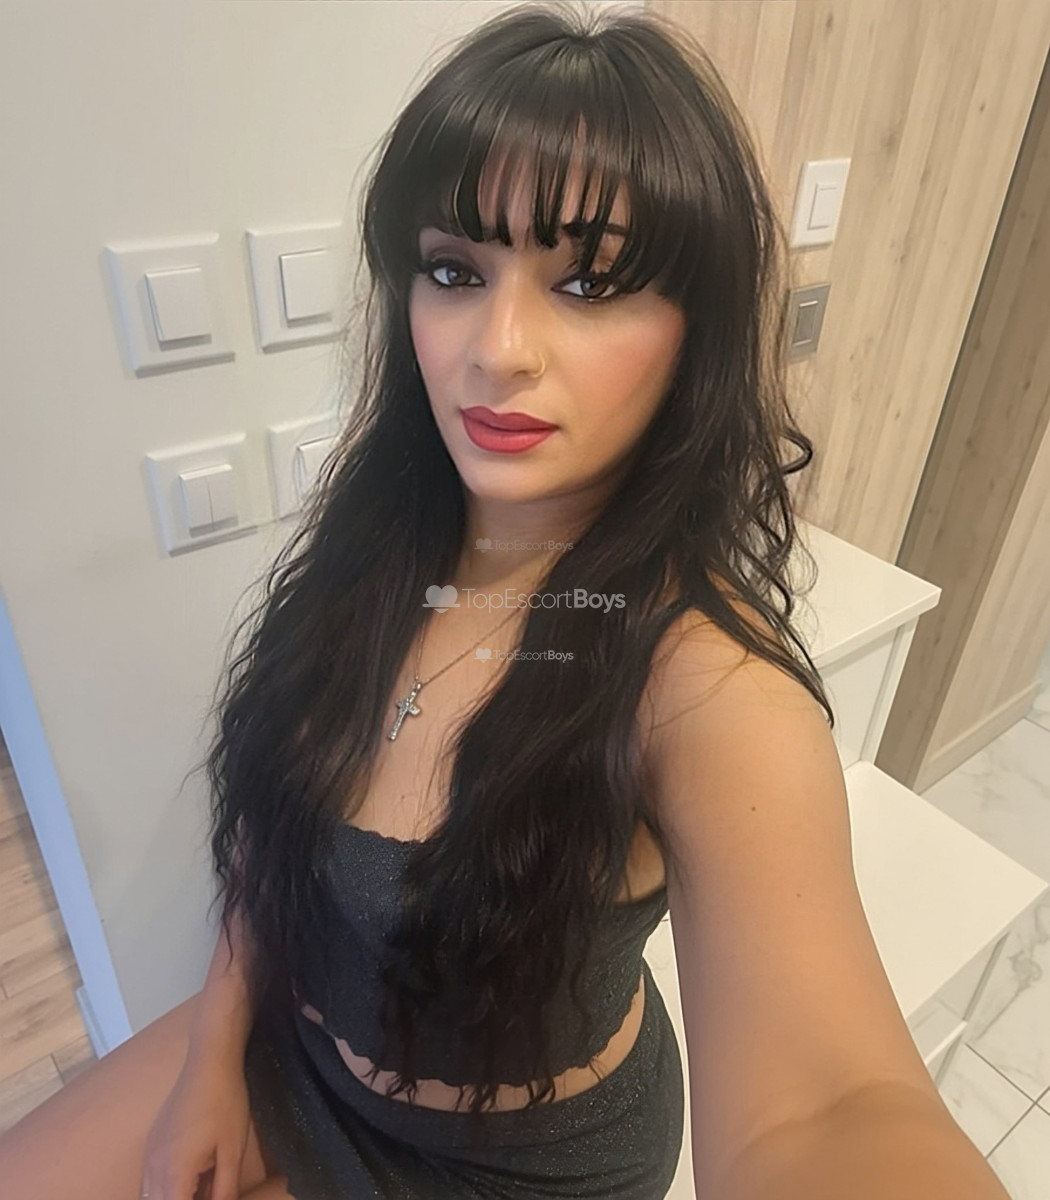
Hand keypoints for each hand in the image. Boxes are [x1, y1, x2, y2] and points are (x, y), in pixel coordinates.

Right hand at [141, 1053, 251, 1199]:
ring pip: (150, 1196)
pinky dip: (167, 1189)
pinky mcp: (152, 1143)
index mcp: (174, 1173)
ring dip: (174, 1197)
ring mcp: (149, 1154)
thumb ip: (225, 1190)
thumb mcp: (232, 1151)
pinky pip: (151, 1180)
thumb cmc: (225, 1103)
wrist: (209, 1063)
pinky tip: (194, 1179)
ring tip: (203, 1187)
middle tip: (209, 1192)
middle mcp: (153, 1168)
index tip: (212, 1196)